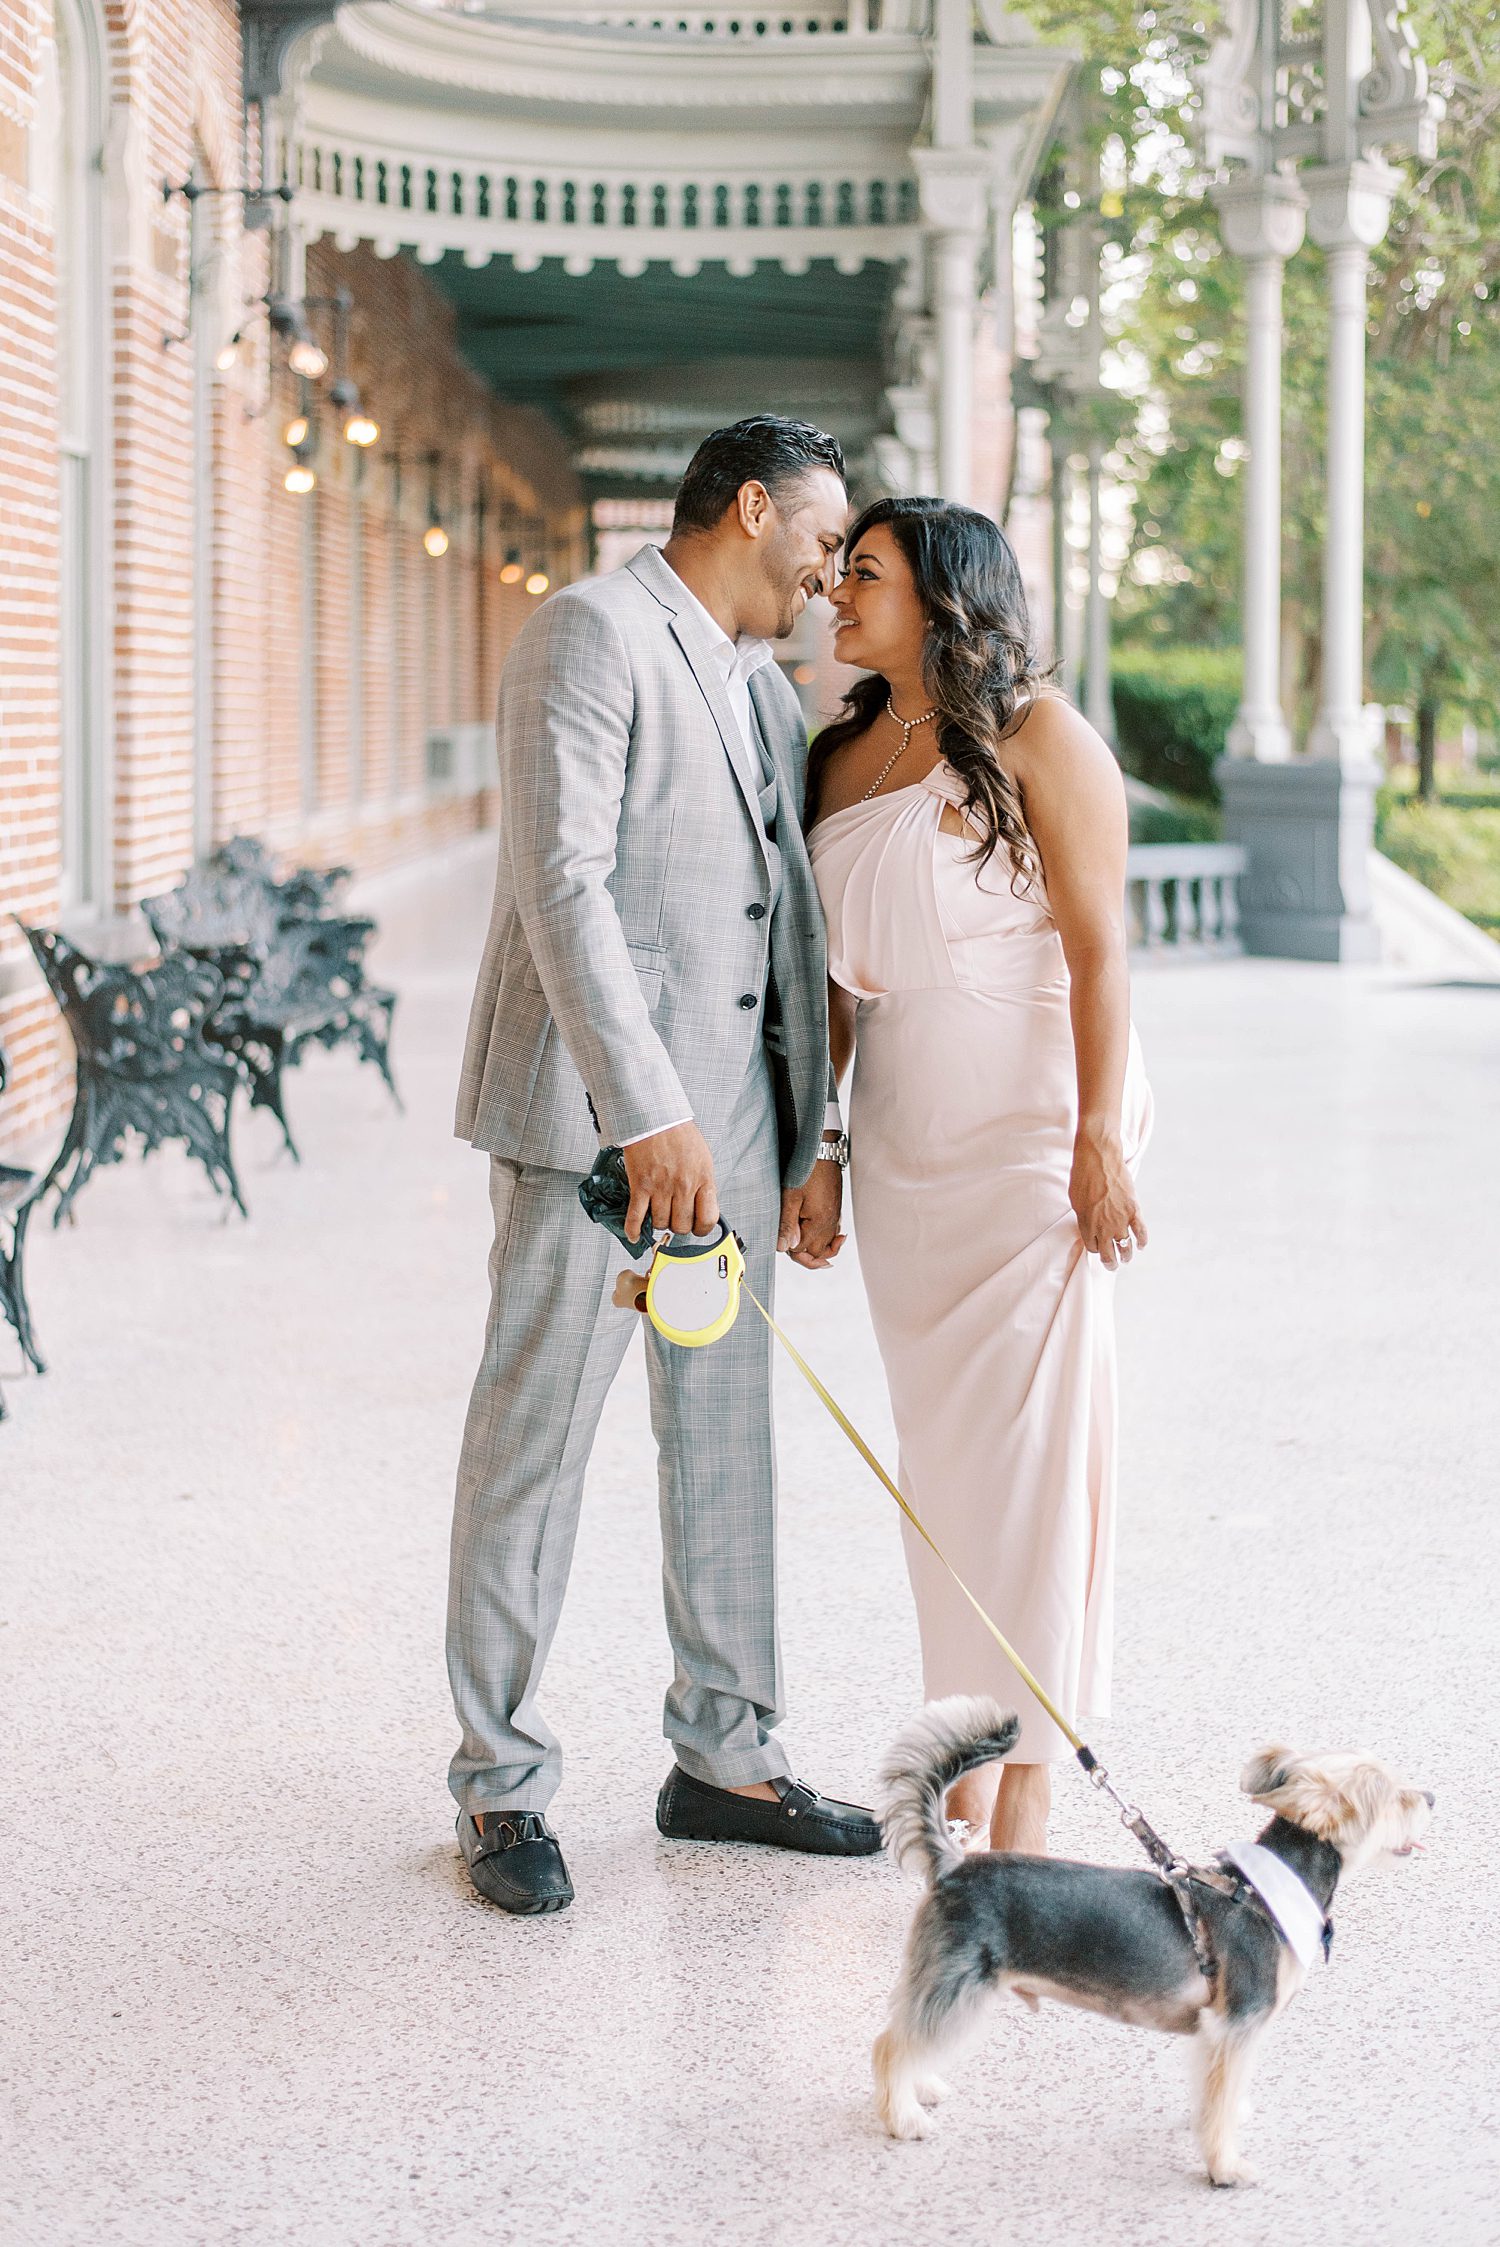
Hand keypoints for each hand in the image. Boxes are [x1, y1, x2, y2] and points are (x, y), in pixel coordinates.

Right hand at [623, 1122, 718, 1241]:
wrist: (655, 1118)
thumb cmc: (678, 1135)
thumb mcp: (703, 1159)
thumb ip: (703, 1184)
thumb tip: (702, 1206)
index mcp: (702, 1179)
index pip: (708, 1219)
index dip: (702, 1229)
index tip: (696, 1228)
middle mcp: (683, 1186)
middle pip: (682, 1226)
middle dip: (678, 1226)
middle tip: (674, 1218)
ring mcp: (661, 1187)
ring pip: (661, 1223)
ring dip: (658, 1222)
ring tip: (658, 1213)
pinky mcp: (641, 1186)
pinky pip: (636, 1217)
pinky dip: (634, 1229)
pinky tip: (635, 1234)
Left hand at [779, 1149, 845, 1268]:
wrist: (822, 1151)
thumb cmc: (806, 1170)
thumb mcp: (791, 1196)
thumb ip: (787, 1224)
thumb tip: (784, 1247)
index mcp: (819, 1223)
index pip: (803, 1251)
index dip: (789, 1248)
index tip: (779, 1240)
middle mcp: (830, 1223)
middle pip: (817, 1253)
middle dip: (803, 1254)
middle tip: (787, 1245)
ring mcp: (834, 1218)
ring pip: (827, 1246)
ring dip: (815, 1250)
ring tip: (802, 1248)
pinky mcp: (835, 1211)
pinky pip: (833, 1234)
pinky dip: (825, 1240)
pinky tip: (816, 1236)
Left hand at [1069, 1125, 1146, 1272]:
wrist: (1099, 1158)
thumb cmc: (1083, 1176)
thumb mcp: (1075, 1200)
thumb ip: (1084, 1217)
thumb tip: (1089, 1226)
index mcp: (1087, 1225)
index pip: (1092, 1248)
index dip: (1095, 1249)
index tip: (1098, 1248)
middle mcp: (1103, 1226)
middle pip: (1108, 1254)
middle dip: (1110, 1262)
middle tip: (1113, 1265)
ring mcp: (1120, 1220)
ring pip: (1125, 1247)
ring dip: (1126, 1255)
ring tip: (1126, 1258)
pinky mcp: (1134, 1210)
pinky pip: (1141, 1232)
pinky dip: (1142, 1241)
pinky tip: (1140, 1245)